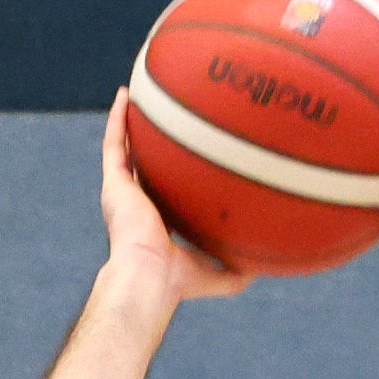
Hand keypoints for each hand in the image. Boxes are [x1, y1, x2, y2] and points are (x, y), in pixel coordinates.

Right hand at [98, 90, 247, 304]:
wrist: (149, 277)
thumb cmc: (179, 282)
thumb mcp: (219, 277)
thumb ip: (238, 271)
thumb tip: (266, 267)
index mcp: (156, 224)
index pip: (165, 194)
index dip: (173, 177)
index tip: (187, 159)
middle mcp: (136, 206)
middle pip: (143, 166)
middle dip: (150, 146)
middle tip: (162, 120)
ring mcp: (122, 193)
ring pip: (124, 149)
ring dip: (129, 123)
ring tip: (138, 97)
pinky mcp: (114, 184)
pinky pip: (113, 144)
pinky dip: (117, 119)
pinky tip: (126, 96)